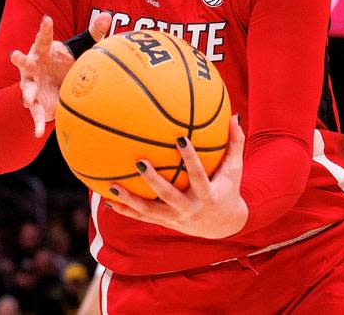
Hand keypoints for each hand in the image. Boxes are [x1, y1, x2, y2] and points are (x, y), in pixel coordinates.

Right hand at [11, 13, 111, 136]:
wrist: (55, 85)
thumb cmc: (64, 62)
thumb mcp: (79, 48)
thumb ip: (92, 33)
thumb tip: (107, 16)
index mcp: (43, 50)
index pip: (43, 38)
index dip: (44, 29)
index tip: (46, 19)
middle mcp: (32, 67)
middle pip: (24, 62)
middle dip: (20, 59)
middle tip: (14, 55)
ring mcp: (31, 86)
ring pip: (27, 90)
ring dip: (27, 95)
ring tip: (28, 100)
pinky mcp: (36, 104)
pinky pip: (36, 114)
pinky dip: (38, 123)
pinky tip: (38, 132)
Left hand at [107, 114, 247, 239]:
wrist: (223, 226)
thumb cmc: (228, 189)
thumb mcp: (234, 170)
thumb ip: (235, 144)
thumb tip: (234, 116)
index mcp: (207, 195)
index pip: (199, 175)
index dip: (190, 158)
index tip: (180, 138)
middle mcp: (190, 209)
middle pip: (169, 196)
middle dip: (154, 181)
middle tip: (140, 161)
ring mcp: (175, 218)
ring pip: (150, 211)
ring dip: (130, 200)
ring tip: (112, 185)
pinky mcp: (165, 223)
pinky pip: (142, 217)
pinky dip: (125, 210)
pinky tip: (108, 200)